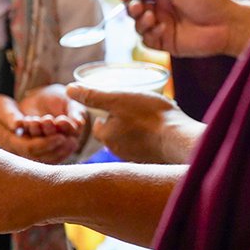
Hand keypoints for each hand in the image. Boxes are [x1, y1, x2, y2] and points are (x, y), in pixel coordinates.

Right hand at [0, 94, 76, 163]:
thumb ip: (10, 116)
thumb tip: (19, 124)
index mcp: (9, 141)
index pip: (31, 147)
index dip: (48, 143)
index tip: (63, 136)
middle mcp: (16, 152)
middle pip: (40, 157)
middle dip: (58, 149)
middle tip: (74, 141)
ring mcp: (20, 155)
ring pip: (43, 160)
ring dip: (60, 153)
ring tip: (74, 143)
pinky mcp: (25, 153)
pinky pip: (43, 158)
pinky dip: (56, 153)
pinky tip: (68, 146)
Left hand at [17, 83, 86, 139]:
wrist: (41, 97)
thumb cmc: (60, 99)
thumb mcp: (70, 103)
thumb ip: (75, 112)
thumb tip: (79, 122)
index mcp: (72, 134)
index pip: (71, 134)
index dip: (67, 128)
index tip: (62, 120)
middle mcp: (58, 140)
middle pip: (55, 141)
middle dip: (50, 131)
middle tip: (47, 120)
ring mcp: (42, 140)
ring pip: (40, 141)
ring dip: (37, 131)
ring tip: (35, 120)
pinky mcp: (28, 136)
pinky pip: (26, 138)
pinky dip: (26, 129)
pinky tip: (26, 120)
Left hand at [66, 83, 204, 163]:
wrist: (180, 139)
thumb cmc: (149, 116)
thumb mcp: (118, 99)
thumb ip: (93, 95)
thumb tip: (68, 89)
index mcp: (107, 137)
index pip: (98, 124)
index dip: (104, 112)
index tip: (116, 103)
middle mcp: (118, 151)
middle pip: (113, 132)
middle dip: (120, 120)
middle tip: (133, 106)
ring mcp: (136, 157)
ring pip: (130, 139)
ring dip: (135, 129)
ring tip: (148, 116)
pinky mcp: (153, 160)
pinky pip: (146, 146)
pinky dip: (149, 137)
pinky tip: (160, 128)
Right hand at [122, 0, 249, 58]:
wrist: (228, 25)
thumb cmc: (209, 1)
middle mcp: (160, 10)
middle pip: (133, 9)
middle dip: (131, 7)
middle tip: (137, 6)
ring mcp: (162, 27)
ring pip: (137, 26)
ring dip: (139, 21)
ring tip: (151, 17)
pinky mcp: (165, 43)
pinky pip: (147, 41)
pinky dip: (149, 34)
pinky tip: (161, 28)